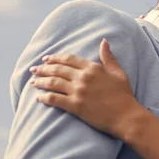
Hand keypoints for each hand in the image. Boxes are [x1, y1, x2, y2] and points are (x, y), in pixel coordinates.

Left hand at [30, 39, 145, 137]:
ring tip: (32, 82)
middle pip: (57, 70)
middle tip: (34, 70)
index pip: (69, 59)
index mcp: (93, 68)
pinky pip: (54, 99)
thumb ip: (108, 57)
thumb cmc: (124, 95)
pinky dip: (44, 97)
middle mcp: (83, 77)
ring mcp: (78, 91)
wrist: (126, 116)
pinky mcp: (75, 106)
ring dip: (40, 82)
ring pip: (53, 83)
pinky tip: (39, 98)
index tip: (46, 59)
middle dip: (43, 69)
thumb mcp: (119, 73)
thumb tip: (104, 41)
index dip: (55, 58)